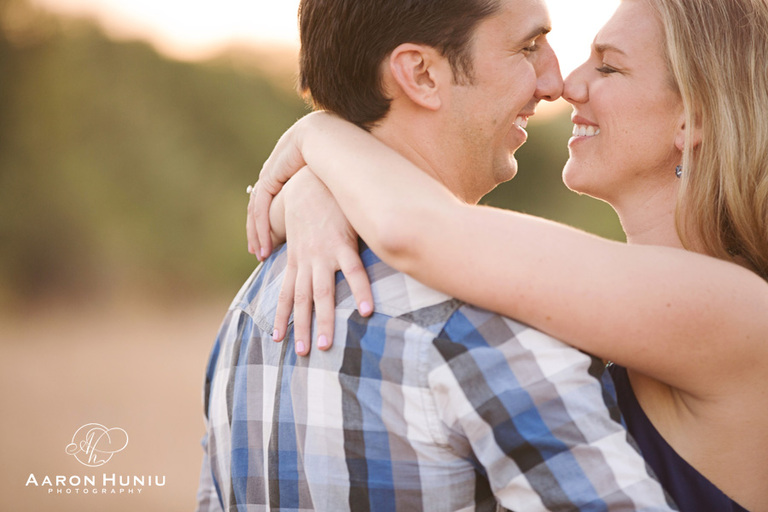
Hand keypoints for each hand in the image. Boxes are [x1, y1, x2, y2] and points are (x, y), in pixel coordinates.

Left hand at [247, 112, 327, 259]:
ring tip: (260, 254)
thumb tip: (348, 203)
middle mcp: (274, 172)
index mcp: (286, 169)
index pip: (272, 199)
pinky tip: (263, 246)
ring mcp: (269, 174)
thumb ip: (331, 190)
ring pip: (256, 211)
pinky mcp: (269, 178)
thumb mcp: (332, 177)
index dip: (270, 220)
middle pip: (259, 207)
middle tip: (259, 251)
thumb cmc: (339, 153)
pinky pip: (260, 209)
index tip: (273, 239)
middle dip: (258, 231)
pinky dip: (260, 229)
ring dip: (257, 234)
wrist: (330, 136)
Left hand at [273, 169, 373, 355]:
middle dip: (301, 328)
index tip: (276, 338)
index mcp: (297, 256)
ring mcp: (324, 252)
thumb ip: (305, 242)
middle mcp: (307, 258)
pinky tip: (367, 311)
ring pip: (323, 293)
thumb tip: (304, 252)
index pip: (285, 293)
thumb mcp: (306, 224)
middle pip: (302, 300)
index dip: (280, 316)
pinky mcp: (344, 242)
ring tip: (326, 346)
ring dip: (324, 320)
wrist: (317, 171)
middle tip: (301, 353)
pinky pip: (354, 272)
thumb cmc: (316, 199)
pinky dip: (360, 291)